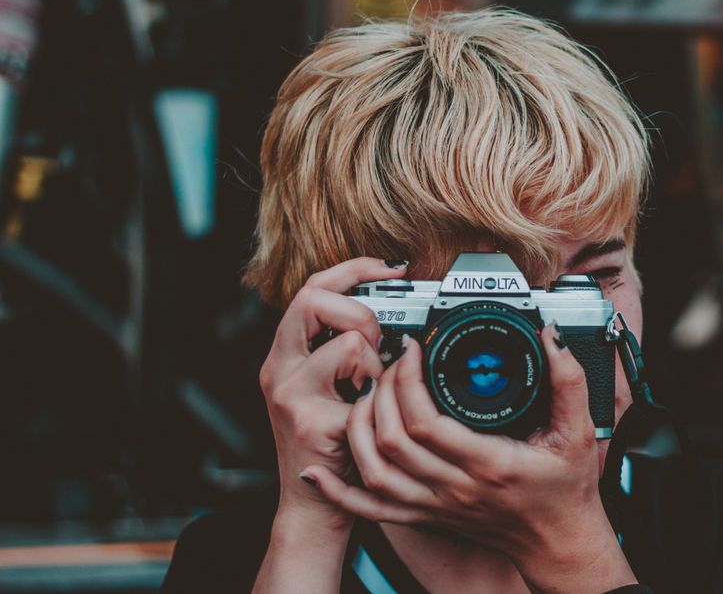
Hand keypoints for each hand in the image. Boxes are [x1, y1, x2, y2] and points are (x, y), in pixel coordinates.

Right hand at [258, 257, 406, 525]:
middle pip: (314, 299)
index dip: (354, 268)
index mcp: (286, 353)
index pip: (313, 287)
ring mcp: (291, 395)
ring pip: (348, 341)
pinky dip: (380, 396)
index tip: (392, 268)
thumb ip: (345, 347)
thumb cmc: (332, 442)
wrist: (314, 505)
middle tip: (377, 343)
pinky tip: (372, 414)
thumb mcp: (329, 386)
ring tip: (373, 387)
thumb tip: (392, 312)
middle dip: (361, 313)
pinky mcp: (312, 422)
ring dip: (377, 361)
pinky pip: (366, 388)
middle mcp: (279, 368)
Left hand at [302, 324, 636, 592]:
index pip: (427, 422)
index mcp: (488, 463)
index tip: (411, 347)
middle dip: (382, 392)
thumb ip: (568, 380)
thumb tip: (548, 338)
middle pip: (391, 442)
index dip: (408, 380)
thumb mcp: (579, 430)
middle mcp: (455, 488)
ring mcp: (435, 505)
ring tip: (366, 393)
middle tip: (389, 360)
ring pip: (374, 472)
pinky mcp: (425, 516)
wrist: (558, 541)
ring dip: (358, 429)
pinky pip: (371, 508)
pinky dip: (339, 490)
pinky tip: (319, 470)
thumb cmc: (567, 488)